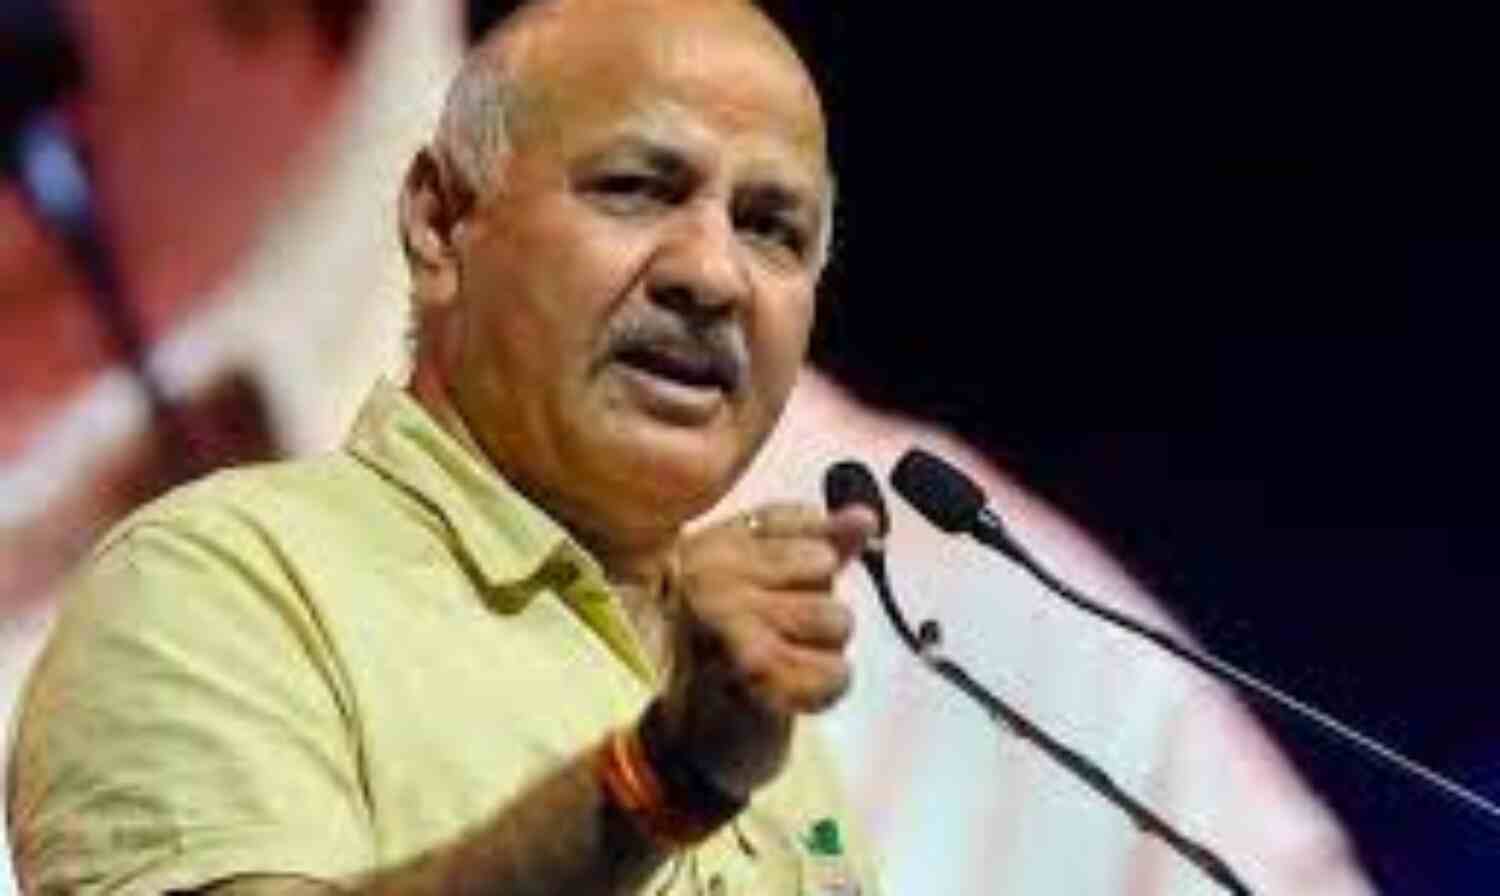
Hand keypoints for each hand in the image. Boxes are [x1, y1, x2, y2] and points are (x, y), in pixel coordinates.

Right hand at [654, 502, 877, 800]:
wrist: (688, 749)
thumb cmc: (730, 664)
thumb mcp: (764, 590)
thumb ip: (816, 546)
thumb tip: (864, 518)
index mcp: (711, 545)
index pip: (802, 522)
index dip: (808, 567)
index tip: (772, 598)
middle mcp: (710, 573)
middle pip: (823, 567)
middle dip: (815, 612)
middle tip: (769, 642)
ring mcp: (727, 619)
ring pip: (836, 619)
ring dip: (820, 654)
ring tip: (776, 669)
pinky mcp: (754, 670)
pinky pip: (837, 672)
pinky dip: (823, 693)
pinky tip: (784, 699)